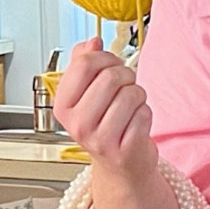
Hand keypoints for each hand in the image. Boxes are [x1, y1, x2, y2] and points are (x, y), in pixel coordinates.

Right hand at [53, 38, 156, 179]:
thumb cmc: (105, 126)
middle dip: (126, 75)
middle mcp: (78, 124)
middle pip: (111, 76)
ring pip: (131, 93)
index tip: (110, 65)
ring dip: (138, 95)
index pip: (85, 63)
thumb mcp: (86, 95)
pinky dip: (146, 113)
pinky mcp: (124, 150)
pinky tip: (137, 123)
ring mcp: (100, 140)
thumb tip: (92, 42)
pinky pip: (144, 113)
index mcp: (63, 106)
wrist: (120, 167)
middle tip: (126, 86)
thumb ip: (84, 64)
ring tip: (132, 106)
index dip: (105, 57)